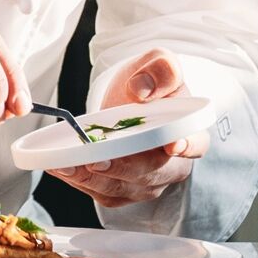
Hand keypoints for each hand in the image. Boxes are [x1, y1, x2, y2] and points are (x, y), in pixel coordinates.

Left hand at [65, 49, 206, 206]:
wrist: (131, 97)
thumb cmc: (150, 84)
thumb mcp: (159, 64)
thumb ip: (160, 70)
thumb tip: (141, 91)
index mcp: (189, 132)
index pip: (195, 144)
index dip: (186, 147)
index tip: (172, 146)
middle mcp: (173, 164)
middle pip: (152, 174)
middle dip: (122, 169)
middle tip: (95, 161)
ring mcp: (148, 181)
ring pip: (124, 188)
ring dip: (93, 180)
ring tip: (65, 165)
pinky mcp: (124, 189)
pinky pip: (105, 193)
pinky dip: (82, 184)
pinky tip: (62, 169)